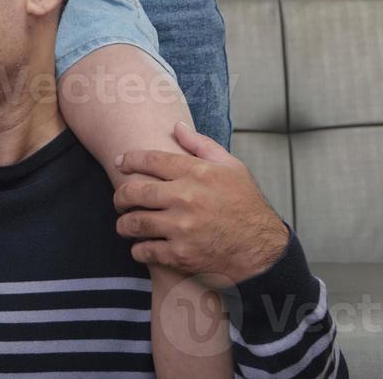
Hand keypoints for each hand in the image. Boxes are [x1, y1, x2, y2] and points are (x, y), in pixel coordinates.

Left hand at [113, 122, 290, 282]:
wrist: (263, 249)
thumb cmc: (246, 205)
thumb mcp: (232, 167)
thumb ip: (201, 145)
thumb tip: (177, 127)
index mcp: (196, 173)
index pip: (150, 160)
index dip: (129, 160)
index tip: (120, 163)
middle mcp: (186, 198)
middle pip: (134, 192)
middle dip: (120, 196)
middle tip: (119, 200)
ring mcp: (182, 228)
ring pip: (134, 223)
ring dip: (124, 224)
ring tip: (125, 225)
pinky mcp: (181, 255)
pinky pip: (145, 250)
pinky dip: (138, 249)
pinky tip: (141, 246)